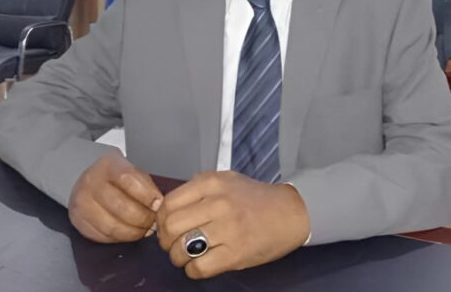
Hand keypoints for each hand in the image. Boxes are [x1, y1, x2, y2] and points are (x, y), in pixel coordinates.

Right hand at [69, 151, 162, 242]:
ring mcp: (81, 203)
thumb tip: (158, 206)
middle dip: (142, 219)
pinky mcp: (78, 222)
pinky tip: (128, 233)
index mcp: (108, 165)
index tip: (158, 205)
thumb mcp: (133, 171)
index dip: (146, 195)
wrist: (89, 180)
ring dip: (133, 233)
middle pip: (121, 207)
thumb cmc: (117, 177)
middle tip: (153, 223)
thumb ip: (145, 186)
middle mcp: (90, 182)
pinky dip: (120, 238)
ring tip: (144, 230)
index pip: (128, 180)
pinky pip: (102, 236)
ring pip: (112, 226)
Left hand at [156, 170, 309, 278]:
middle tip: (174, 243)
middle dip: (166, 240)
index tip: (166, 226)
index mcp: (212, 182)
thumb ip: (197, 188)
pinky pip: (199, 268)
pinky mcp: (236, 254)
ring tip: (187, 255)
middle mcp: (218, 203)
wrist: (290, 212)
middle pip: (170, 227)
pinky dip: (193, 270)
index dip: (161, 220)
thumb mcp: (225, 180)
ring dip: (178, 257)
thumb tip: (166, 208)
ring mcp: (227, 229)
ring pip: (181, 249)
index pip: (168, 203)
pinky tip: (201, 263)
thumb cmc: (254, 197)